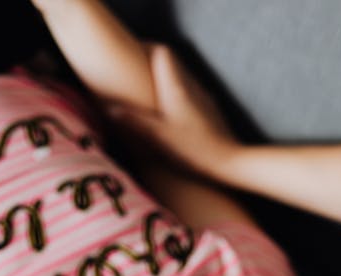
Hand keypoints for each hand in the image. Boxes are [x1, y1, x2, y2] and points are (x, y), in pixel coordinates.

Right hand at [107, 44, 237, 175]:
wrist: (229, 162)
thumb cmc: (194, 150)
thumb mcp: (159, 138)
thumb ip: (135, 122)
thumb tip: (110, 110)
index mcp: (176, 88)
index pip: (163, 52)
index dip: (146, 48)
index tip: (131, 54)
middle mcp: (191, 87)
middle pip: (172, 63)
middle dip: (152, 65)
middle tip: (134, 75)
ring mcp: (203, 98)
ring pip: (181, 79)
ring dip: (164, 82)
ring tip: (149, 96)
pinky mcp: (210, 112)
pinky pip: (189, 95)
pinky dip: (176, 97)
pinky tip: (170, 115)